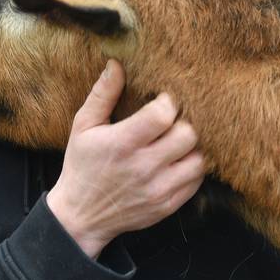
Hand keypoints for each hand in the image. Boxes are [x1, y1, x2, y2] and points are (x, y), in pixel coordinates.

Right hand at [46, 59, 205, 257]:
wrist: (81, 216)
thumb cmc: (82, 165)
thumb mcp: (84, 126)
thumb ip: (102, 94)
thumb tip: (117, 63)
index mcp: (123, 143)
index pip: (163, 115)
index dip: (168, 102)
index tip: (162, 100)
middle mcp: (144, 167)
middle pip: (187, 135)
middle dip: (183, 121)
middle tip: (174, 119)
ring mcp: (159, 189)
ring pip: (199, 159)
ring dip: (192, 146)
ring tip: (179, 139)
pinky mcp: (168, 206)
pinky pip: (197, 181)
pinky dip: (193, 167)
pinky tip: (180, 159)